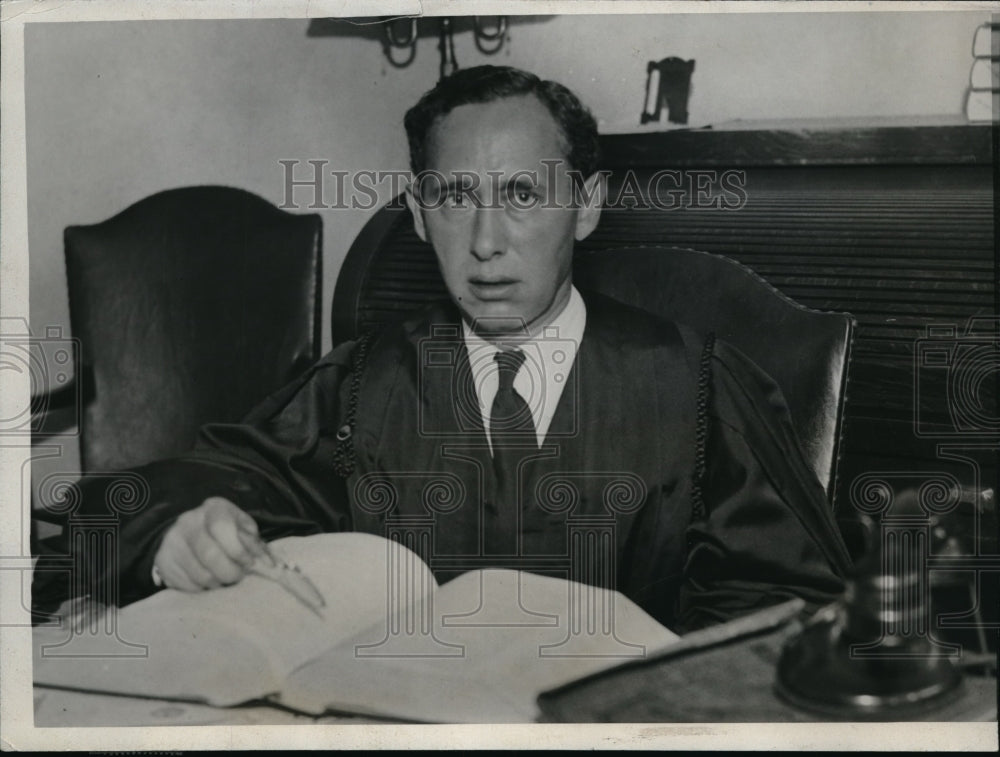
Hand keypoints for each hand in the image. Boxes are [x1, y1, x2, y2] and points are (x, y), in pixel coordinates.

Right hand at [152, 497, 271, 591]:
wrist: (190, 533)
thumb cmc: (225, 531)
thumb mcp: (243, 529)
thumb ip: (255, 544)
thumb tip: (268, 564)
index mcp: (213, 508)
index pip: (222, 528)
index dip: (238, 550)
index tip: (248, 563)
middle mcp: (188, 522)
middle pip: (209, 555)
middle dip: (230, 572)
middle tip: (238, 576)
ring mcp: (172, 541)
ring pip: (199, 575)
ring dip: (217, 583)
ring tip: (224, 578)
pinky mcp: (163, 561)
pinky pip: (187, 585)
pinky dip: (202, 589)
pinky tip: (209, 580)